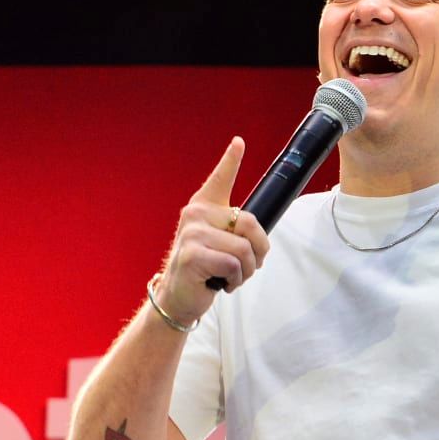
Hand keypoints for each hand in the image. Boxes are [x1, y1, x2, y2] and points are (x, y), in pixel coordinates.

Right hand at [155, 137, 269, 325]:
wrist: (179, 296)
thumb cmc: (205, 269)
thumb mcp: (220, 244)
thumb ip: (235, 231)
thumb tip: (258, 235)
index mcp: (204, 207)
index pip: (220, 179)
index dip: (231, 160)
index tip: (239, 143)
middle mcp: (196, 215)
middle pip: (251, 224)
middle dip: (259, 251)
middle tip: (249, 265)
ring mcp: (193, 234)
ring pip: (244, 249)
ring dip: (247, 270)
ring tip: (232, 276)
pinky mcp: (193, 255)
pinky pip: (233, 264)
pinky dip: (235, 280)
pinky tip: (223, 284)